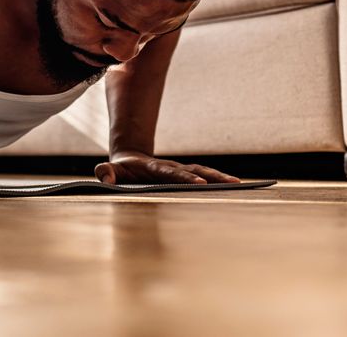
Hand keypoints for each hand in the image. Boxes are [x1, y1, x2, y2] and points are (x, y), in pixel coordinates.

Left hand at [94, 152, 240, 184]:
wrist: (129, 159)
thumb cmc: (119, 170)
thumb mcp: (109, 171)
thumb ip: (106, 173)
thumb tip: (106, 177)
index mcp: (154, 169)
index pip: (172, 173)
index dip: (185, 178)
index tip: (200, 184)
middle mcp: (172, 168)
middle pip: (195, 170)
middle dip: (213, 176)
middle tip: (233, 183)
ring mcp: (181, 171)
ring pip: (204, 172)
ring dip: (221, 178)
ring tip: (240, 184)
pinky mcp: (186, 176)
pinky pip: (205, 178)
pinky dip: (219, 182)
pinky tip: (235, 187)